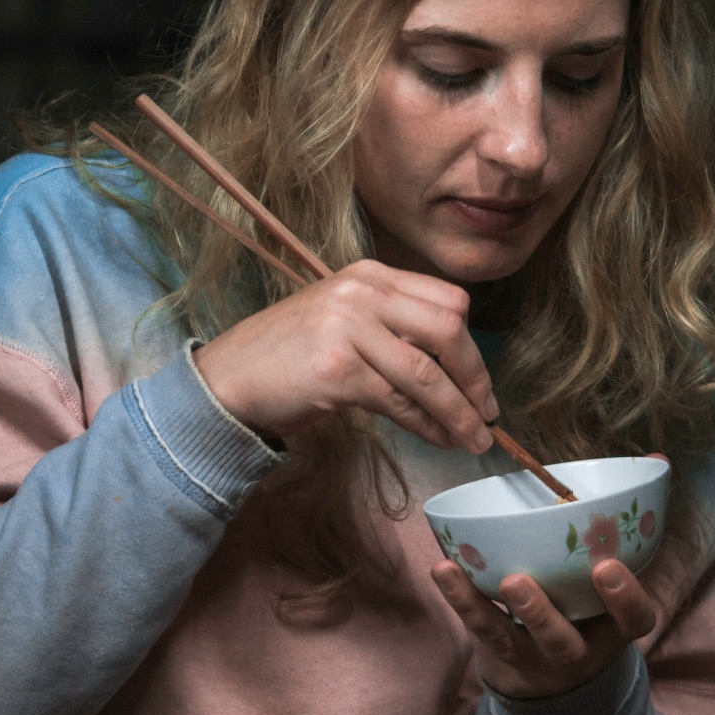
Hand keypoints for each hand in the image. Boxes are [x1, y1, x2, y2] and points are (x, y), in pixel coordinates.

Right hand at [191, 258, 497, 450]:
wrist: (228, 378)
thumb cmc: (288, 356)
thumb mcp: (343, 322)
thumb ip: (392, 328)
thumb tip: (455, 370)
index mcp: (368, 275)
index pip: (447, 299)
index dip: (472, 344)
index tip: (479, 381)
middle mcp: (360, 292)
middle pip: (448, 329)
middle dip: (475, 377)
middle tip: (486, 413)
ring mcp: (347, 328)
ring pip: (427, 372)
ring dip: (458, 412)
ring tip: (472, 439)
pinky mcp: (337, 369)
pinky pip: (399, 401)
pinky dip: (426, 425)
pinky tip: (437, 438)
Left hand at [432, 557, 658, 698]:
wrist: (552, 673)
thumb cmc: (588, 605)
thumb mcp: (608, 587)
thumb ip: (613, 541)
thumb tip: (644, 462)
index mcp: (613, 630)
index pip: (634, 620)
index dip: (626, 598)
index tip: (608, 566)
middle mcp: (577, 651)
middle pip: (562, 643)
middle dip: (540, 615)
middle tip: (517, 582)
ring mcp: (534, 658)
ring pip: (507, 640)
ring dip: (479, 606)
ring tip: (452, 571)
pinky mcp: (498, 653)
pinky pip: (476, 629)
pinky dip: (457, 598)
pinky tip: (442, 569)